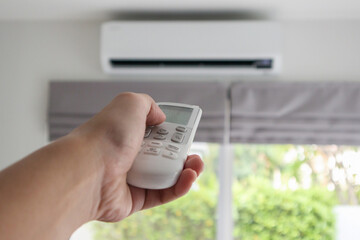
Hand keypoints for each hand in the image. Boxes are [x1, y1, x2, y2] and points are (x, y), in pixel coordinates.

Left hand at [73, 92, 203, 221]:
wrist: (89, 169)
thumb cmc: (106, 136)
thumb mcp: (130, 103)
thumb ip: (149, 104)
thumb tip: (160, 117)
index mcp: (129, 132)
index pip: (157, 131)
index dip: (174, 130)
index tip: (186, 130)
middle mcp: (131, 154)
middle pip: (166, 153)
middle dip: (184, 151)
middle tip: (192, 149)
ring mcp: (134, 177)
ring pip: (168, 175)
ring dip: (187, 170)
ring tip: (196, 165)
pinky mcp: (137, 199)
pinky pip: (164, 194)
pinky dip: (180, 186)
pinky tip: (189, 177)